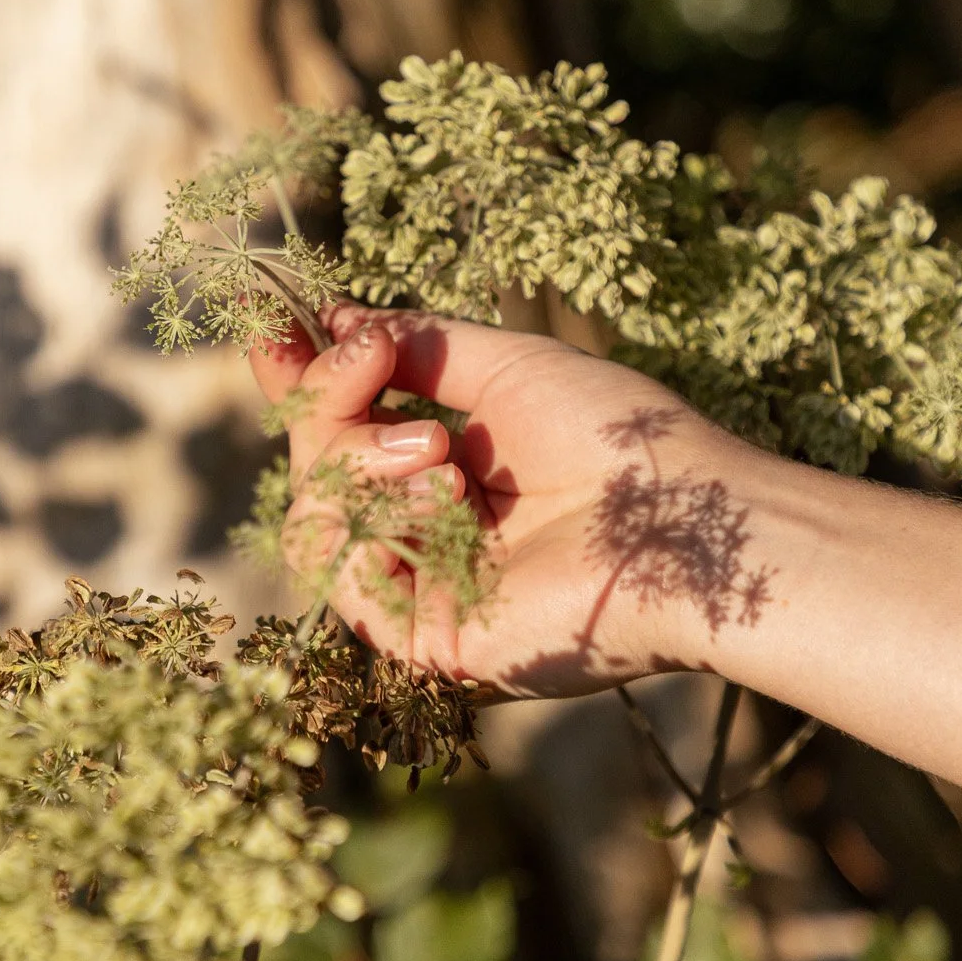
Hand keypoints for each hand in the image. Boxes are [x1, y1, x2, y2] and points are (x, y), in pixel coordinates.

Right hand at [250, 306, 773, 697]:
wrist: (689, 518)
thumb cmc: (621, 439)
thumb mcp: (506, 368)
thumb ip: (415, 348)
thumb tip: (338, 317)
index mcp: (448, 482)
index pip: (343, 437)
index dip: (302, 386)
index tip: (272, 330)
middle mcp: (428, 540)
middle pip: (316, 470)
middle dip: (327, 402)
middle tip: (371, 360)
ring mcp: (424, 593)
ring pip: (316, 517)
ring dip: (357, 459)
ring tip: (439, 449)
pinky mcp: (426, 643)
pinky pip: (341, 574)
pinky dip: (371, 516)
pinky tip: (444, 493)